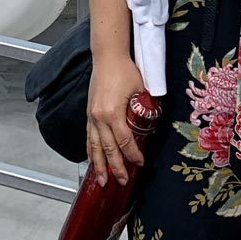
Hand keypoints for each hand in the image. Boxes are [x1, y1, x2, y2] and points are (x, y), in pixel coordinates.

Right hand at [86, 53, 144, 186]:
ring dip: (99, 165)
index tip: (140, 162)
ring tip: (103, 181)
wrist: (107, 58)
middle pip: (108, 148)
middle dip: (116, 167)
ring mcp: (92, 116)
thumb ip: (144, 108)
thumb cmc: (125, 71)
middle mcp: (99, 117)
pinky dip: (90, 151)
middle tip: (123, 181)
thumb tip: (152, 124)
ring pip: (95, 147)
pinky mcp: (88, 114)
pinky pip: (88, 137)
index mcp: (113, 113)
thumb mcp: (140, 89)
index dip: (133, 154)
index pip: (124, 141)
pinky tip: (93, 161)